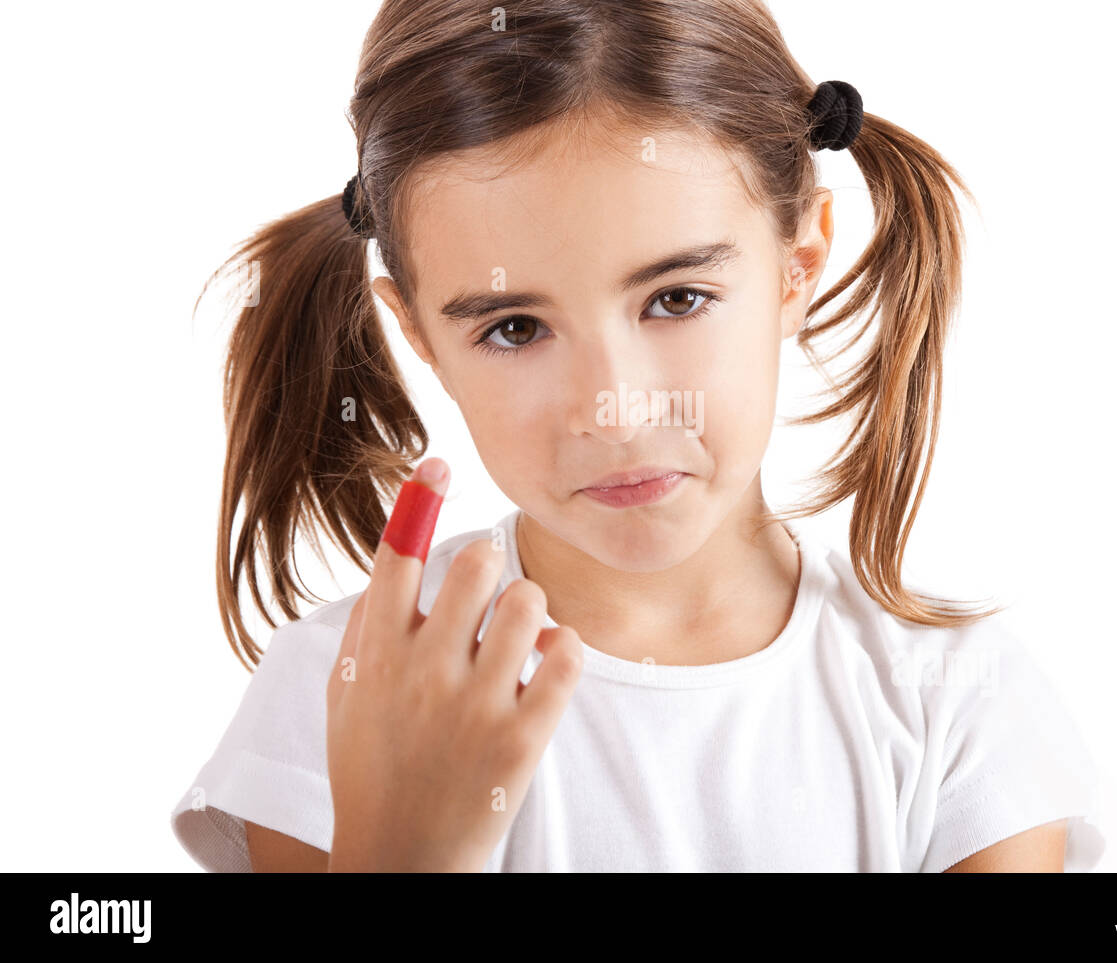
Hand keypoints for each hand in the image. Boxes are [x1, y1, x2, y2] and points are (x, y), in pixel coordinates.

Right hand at [325, 458, 582, 870]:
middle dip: (489, 570)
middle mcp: (422, 672)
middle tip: (489, 601)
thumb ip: (366, 630)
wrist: (401, 859)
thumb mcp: (346, 699)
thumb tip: (396, 563)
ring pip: (529, 601)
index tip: (438, 462)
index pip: (396, 559)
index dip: (417, 502)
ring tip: (520, 639)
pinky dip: (564, 650)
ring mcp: (474, 705)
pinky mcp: (521, 738)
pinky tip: (548, 664)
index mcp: (376, 655)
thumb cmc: (373, 770)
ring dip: (531, 610)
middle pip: (476, 566)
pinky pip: (565, 657)